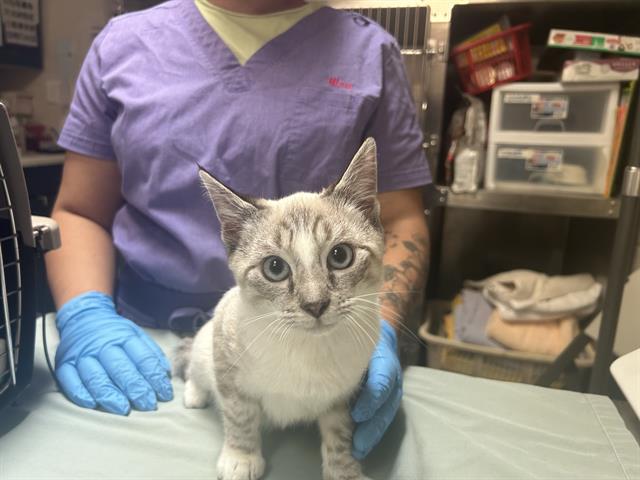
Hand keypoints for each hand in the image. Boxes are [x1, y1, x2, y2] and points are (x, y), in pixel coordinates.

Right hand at [55, 291, 172, 414]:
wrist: (84, 317)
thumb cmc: (114, 333)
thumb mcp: (136, 334)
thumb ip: (150, 353)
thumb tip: (164, 373)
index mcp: (124, 336)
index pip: (142, 358)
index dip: (154, 378)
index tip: (164, 394)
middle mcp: (102, 345)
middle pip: (120, 369)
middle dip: (136, 389)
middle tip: (148, 404)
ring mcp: (82, 354)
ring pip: (96, 377)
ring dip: (110, 394)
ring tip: (124, 409)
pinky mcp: (64, 363)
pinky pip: (70, 380)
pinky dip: (80, 393)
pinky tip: (93, 404)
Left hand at [351, 319, 402, 458]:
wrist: (368, 329)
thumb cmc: (354, 333)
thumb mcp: (350, 338)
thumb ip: (339, 351)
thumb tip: (313, 362)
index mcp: (383, 355)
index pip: (383, 377)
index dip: (373, 397)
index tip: (358, 413)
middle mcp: (391, 373)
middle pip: (389, 401)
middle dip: (374, 424)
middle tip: (358, 443)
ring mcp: (391, 386)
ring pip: (388, 411)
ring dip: (374, 432)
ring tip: (358, 448)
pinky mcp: (385, 396)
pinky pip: (382, 414)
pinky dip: (372, 429)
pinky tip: (360, 443)